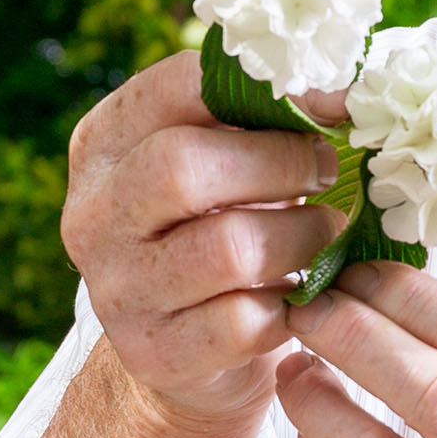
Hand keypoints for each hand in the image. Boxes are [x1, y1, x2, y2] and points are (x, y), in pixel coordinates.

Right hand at [62, 53, 345, 424]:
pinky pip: (245, 320)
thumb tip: (343, 94)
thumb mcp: (221, 162)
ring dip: (301, 236)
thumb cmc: (217, 226)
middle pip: (182, 165)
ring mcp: (117, 289)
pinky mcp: (156, 352)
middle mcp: (93, 214)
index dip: (268, 87)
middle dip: (280, 161)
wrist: (190, 349)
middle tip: (328, 169)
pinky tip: (300, 292)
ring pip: (229, 247)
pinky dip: (290, 304)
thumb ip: (259, 121)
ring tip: (326, 232)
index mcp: (103, 143)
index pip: (177, 85)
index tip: (330, 102)